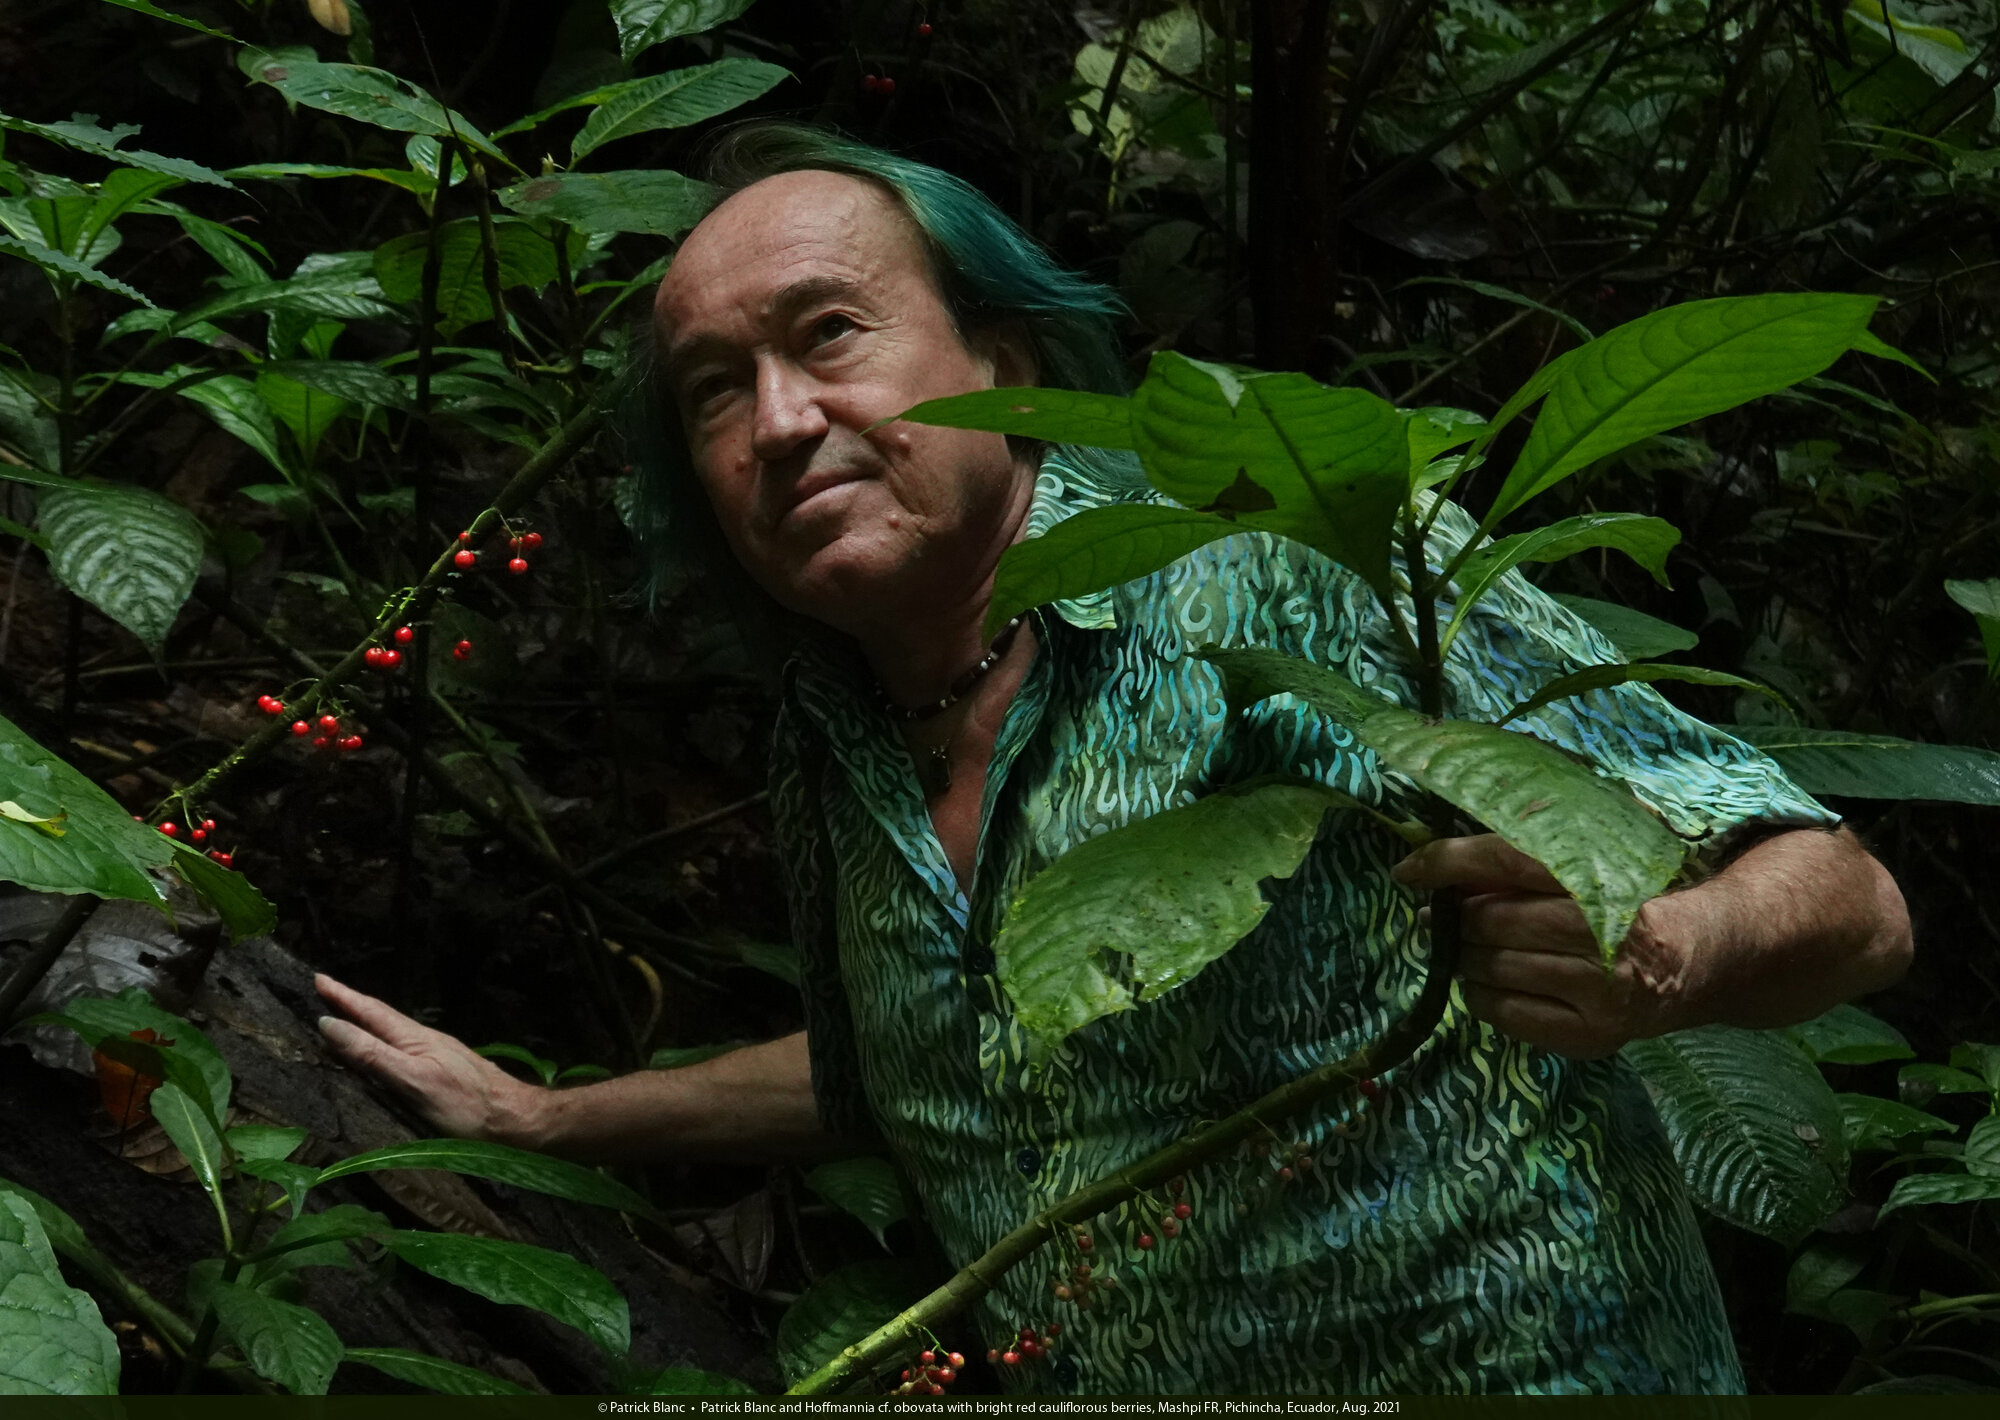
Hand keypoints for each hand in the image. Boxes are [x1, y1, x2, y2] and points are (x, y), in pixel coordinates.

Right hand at [315, 974, 546, 1146]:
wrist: (515, 1120)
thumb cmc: (465, 1106)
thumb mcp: (412, 1080)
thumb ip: (373, 1054)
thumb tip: (330, 1024)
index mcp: (414, 1039)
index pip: (371, 1011)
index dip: (343, 996)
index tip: (317, 978)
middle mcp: (425, 1040)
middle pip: (381, 1017)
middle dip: (350, 1004)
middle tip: (323, 990)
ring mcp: (436, 1054)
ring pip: (392, 1032)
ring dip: (366, 1022)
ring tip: (345, 1017)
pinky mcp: (444, 1071)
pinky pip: (403, 1048)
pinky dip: (382, 1043)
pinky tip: (383, 1053)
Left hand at [1391, 835, 1693, 1059]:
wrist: (1691, 963)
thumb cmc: (1623, 904)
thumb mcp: (1586, 868)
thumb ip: (1521, 864)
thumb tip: (1442, 872)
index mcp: (1600, 878)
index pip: (1506, 860)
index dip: (1447, 863)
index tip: (1406, 871)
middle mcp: (1603, 935)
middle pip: (1492, 920)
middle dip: (1456, 918)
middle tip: (1441, 916)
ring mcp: (1598, 992)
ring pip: (1492, 969)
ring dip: (1464, 958)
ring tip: (1467, 949)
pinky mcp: (1589, 1035)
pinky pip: (1504, 1013)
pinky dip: (1480, 996)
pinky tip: (1487, 982)